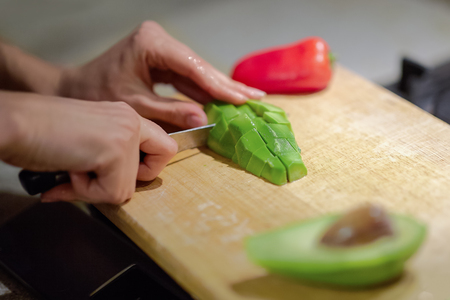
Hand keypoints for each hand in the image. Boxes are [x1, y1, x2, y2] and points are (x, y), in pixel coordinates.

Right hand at [0, 92, 176, 203]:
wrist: (12, 122)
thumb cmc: (37, 130)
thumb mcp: (84, 143)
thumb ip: (104, 163)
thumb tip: (102, 192)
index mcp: (125, 116)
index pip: (162, 145)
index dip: (147, 166)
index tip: (120, 172)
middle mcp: (131, 120)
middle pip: (162, 159)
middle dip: (132, 178)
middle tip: (98, 172)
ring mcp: (125, 134)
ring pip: (129, 187)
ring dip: (97, 188)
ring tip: (72, 168)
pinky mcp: (114, 151)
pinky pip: (112, 193)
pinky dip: (85, 191)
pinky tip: (68, 170)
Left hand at [58, 21, 264, 128]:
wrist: (77, 88)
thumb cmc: (99, 94)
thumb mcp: (136, 106)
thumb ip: (171, 112)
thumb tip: (204, 118)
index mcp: (151, 43)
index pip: (193, 67)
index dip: (219, 85)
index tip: (243, 98)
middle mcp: (159, 39)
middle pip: (200, 66)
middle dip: (226, 85)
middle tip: (256, 97)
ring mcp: (162, 47)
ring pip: (197, 71)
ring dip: (220, 87)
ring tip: (247, 98)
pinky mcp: (162, 57)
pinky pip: (188, 76)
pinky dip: (204, 89)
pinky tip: (225, 98)